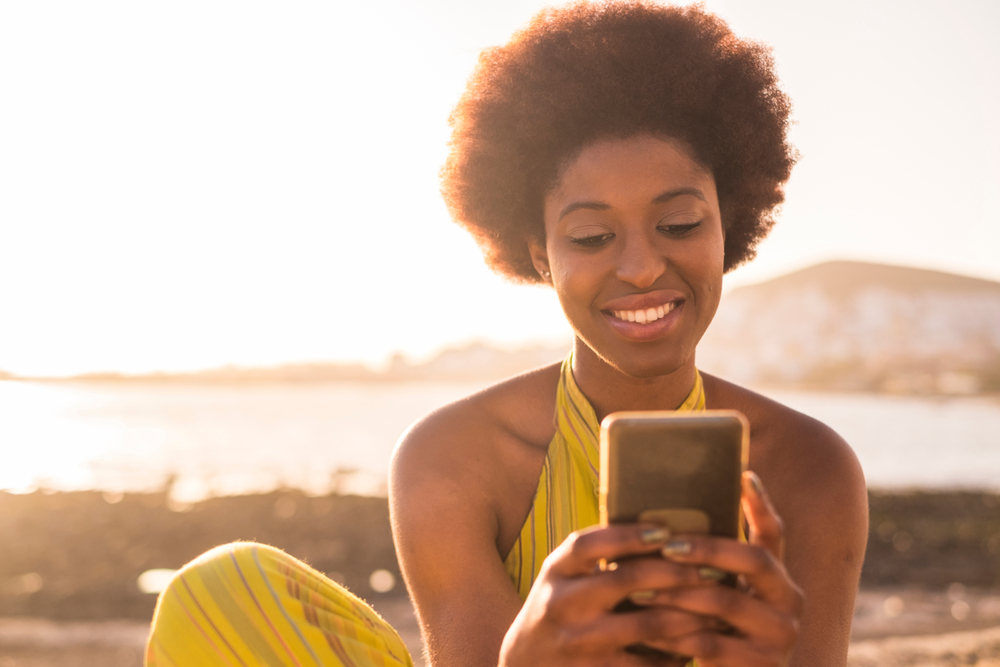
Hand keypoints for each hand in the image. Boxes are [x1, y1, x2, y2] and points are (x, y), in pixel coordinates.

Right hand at [498, 522, 714, 665]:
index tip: (666, 532)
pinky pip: (646, 664)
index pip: (591, 544)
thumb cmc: (558, 608)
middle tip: (713, 569)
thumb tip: (658, 529)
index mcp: (556, 570)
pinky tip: (697, 644)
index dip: (629, 536)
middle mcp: (562, 603)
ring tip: (718, 607)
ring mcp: (579, 641)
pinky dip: (675, 654)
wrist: (525, 663)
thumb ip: (595, 556)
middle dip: (675, 573)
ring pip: (646, 625)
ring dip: (688, 615)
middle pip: (625, 580)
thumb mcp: (562, 576)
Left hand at [628, 471, 803, 665]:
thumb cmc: (716, 634)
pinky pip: (710, 642)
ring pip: (725, 601)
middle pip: (754, 560)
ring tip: (640, 589)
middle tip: (667, 546)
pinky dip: (675, 633)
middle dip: (707, 548)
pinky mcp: (761, 666)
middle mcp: (790, 602)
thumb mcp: (719, 597)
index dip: (760, 504)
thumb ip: (710, 568)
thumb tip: (669, 518)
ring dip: (677, 593)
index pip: (775, 533)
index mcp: (779, 578)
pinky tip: (647, 629)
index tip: (742, 475)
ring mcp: (781, 635)